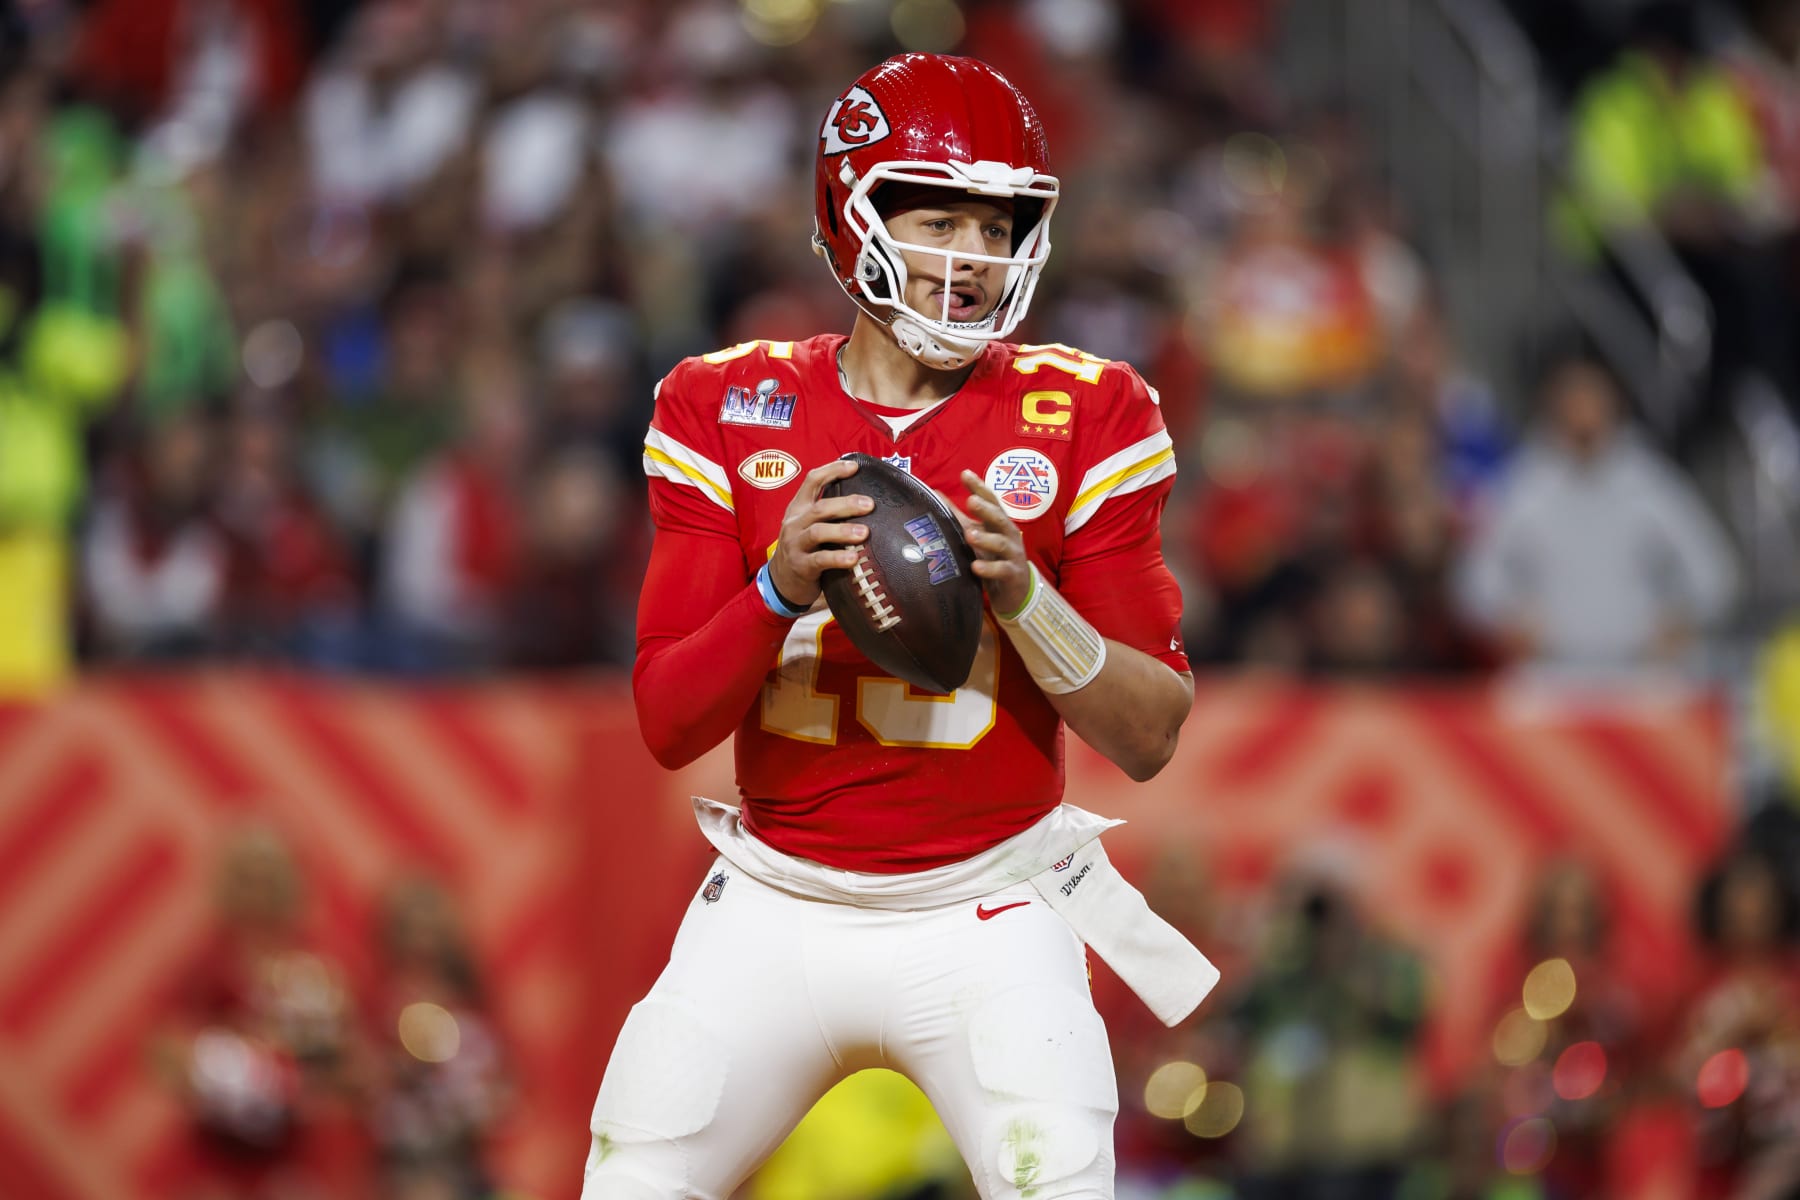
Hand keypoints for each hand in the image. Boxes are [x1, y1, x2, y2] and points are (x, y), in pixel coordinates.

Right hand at [768, 459, 871, 607]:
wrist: (782, 580)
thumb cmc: (805, 548)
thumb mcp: (809, 524)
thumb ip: (828, 512)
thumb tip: (865, 499)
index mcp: (799, 508)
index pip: (813, 481)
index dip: (833, 470)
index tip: (855, 467)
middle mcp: (795, 523)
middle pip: (820, 508)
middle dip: (846, 504)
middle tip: (869, 505)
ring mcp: (796, 544)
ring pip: (819, 532)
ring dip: (843, 531)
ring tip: (864, 533)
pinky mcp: (801, 566)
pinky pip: (820, 560)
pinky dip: (838, 559)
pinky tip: (854, 558)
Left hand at [957, 469, 1030, 614]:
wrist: (1015, 590)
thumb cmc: (994, 557)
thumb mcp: (978, 535)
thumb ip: (959, 517)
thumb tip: (936, 495)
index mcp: (999, 523)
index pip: (991, 501)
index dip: (979, 487)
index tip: (965, 474)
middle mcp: (1009, 535)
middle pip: (999, 518)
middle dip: (986, 509)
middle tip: (970, 501)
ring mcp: (1013, 554)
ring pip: (1001, 543)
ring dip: (986, 539)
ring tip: (970, 535)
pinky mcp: (1012, 574)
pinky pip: (1001, 569)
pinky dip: (989, 568)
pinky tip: (975, 566)